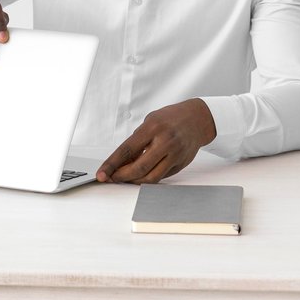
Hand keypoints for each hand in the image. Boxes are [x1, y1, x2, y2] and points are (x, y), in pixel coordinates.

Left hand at [96, 99, 216, 183]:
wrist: (198, 119)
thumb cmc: (171, 118)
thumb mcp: (150, 121)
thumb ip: (137, 141)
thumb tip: (121, 162)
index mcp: (153, 128)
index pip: (127, 150)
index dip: (112, 164)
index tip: (102, 173)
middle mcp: (164, 142)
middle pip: (139, 168)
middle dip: (121, 176)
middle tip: (111, 178)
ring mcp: (174, 154)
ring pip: (150, 178)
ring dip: (134, 181)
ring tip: (124, 177)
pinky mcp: (180, 164)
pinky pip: (160, 177)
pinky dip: (147, 178)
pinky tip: (140, 175)